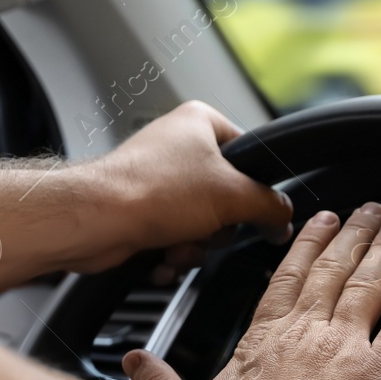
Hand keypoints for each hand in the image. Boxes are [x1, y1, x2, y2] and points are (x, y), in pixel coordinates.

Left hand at [70, 101, 293, 273]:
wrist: (96, 222)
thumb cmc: (151, 192)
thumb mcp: (232, 196)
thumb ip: (270, 205)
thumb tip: (284, 216)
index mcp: (200, 122)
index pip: (250, 155)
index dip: (256, 190)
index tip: (260, 213)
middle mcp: (177, 146)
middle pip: (226, 197)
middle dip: (217, 227)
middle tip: (206, 227)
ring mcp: (157, 180)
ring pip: (201, 224)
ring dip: (194, 246)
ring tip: (177, 243)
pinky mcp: (141, 211)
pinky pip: (175, 237)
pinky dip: (172, 254)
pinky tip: (161, 256)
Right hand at [122, 203, 380, 379]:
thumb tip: (137, 364)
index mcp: (261, 341)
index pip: (288, 279)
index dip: (306, 246)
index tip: (318, 223)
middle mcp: (305, 334)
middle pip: (334, 269)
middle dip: (353, 234)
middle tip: (369, 212)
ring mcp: (345, 348)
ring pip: (371, 281)